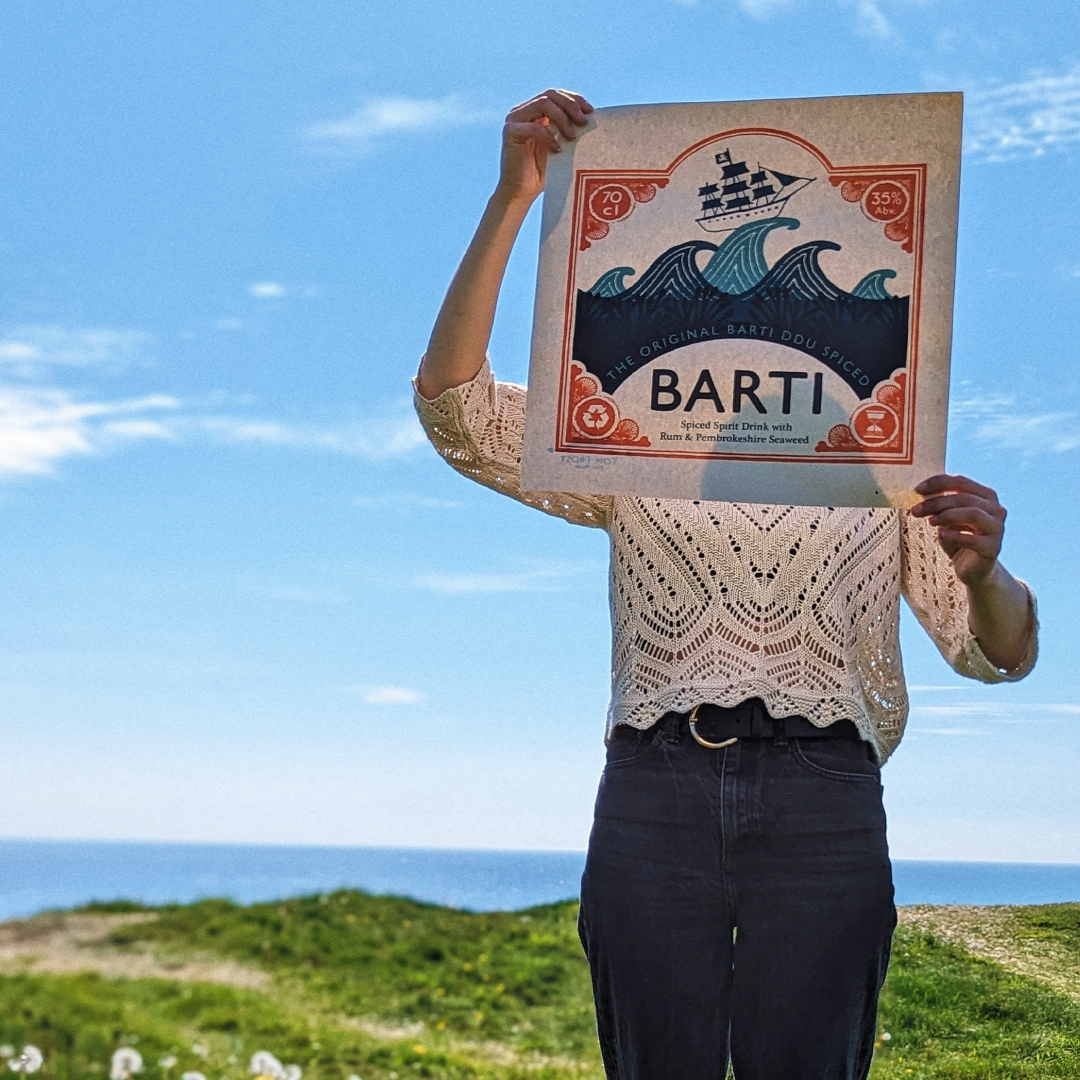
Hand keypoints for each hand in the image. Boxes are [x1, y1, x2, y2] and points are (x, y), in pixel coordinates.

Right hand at [496, 89, 592, 207]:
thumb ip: (569, 129)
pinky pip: (534, 127)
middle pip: (550, 94)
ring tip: (572, 137)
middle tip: (583, 121)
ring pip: (543, 104)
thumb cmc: (543, 173)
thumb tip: (593, 116)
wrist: (521, 193)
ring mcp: (515, 119)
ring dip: (562, 118)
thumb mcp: (561, 146)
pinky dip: (549, 137)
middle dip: (571, 105)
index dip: (574, 99)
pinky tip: (557, 151)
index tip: (591, 111)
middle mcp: (523, 111)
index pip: (556, 95)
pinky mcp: (510, 132)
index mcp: (535, 111)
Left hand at [911, 474, 1006, 586]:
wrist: (971, 569)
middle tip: (916, 510)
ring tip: (929, 521)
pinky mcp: (993, 548)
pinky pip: (973, 539)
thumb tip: (919, 493)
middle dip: (936, 502)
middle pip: (964, 498)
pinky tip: (940, 535)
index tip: (916, 489)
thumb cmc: (957, 539)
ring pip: (973, 514)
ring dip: (947, 515)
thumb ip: (939, 505)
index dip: (937, 483)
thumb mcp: (946, 518)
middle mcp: (996, 509)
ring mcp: (997, 529)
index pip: (961, 481)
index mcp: (986, 496)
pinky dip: (954, 535)